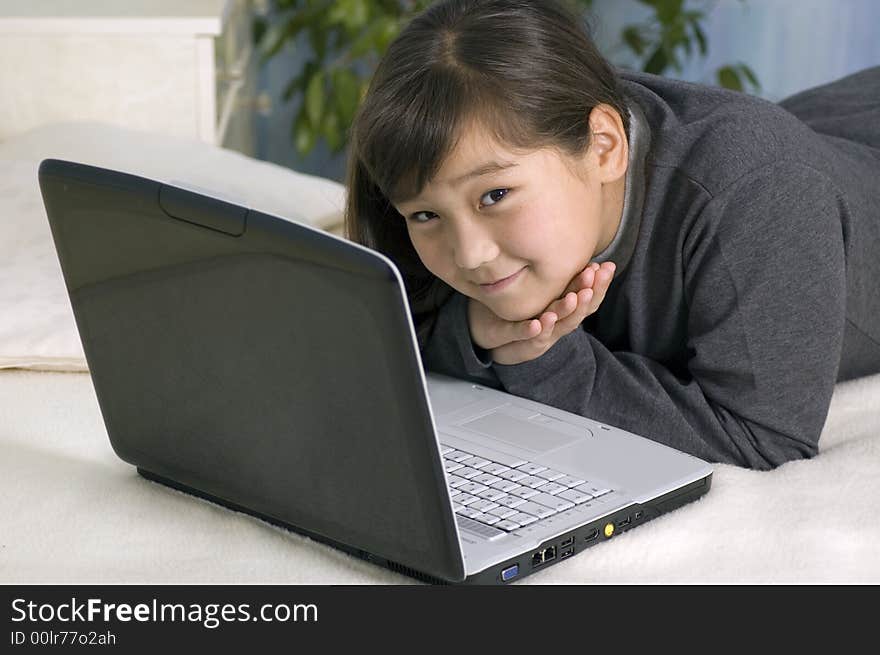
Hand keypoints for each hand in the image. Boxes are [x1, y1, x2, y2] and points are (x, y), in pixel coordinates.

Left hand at [468, 261, 616, 365]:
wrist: (495, 340)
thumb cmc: (524, 312)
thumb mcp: (544, 294)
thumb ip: (559, 278)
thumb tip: (576, 247)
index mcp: (565, 311)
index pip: (589, 298)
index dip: (600, 285)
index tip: (607, 267)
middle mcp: (557, 325)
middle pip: (579, 311)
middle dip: (589, 293)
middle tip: (595, 276)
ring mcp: (539, 334)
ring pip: (559, 325)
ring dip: (567, 311)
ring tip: (574, 298)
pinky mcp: (516, 339)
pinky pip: (526, 336)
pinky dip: (534, 330)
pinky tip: (540, 322)